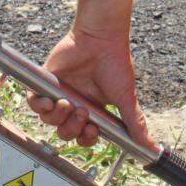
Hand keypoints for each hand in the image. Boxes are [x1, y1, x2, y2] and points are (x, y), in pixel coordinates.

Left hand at [27, 25, 157, 151]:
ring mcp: (60, 93)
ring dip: (57, 117)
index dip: (86, 137)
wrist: (100, 39)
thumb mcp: (125, 97)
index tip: (92, 129)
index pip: (84, 135)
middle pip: (64, 131)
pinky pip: (34, 102)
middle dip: (72, 127)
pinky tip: (48, 101)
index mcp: (93, 110)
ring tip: (67, 103)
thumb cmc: (115, 63)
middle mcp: (75, 103)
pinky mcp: (46, 82)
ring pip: (49, 119)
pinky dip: (38, 105)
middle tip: (81, 112)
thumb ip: (134, 123)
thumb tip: (151, 147)